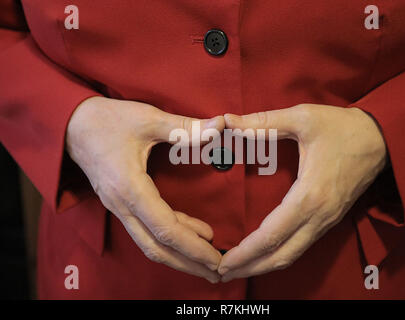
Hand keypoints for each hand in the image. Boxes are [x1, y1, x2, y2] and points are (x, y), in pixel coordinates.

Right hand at [66, 96, 223, 282]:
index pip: (166, 229)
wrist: (71, 124)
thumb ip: (185, 127)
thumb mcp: (148, 118)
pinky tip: (193, 234)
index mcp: (130, 188)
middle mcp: (122, 205)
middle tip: (219, 272)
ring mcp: (119, 207)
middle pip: (157, 248)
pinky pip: (146, 230)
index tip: (217, 259)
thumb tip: (220, 125)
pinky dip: (170, 238)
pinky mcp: (121, 204)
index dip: (193, 246)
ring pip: (150, 244)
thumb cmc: (107, 120)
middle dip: (189, 263)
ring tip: (208, 261)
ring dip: (179, 256)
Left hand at [218, 104, 386, 280]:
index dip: (246, 251)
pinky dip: (280, 256)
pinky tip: (264, 254)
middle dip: (250, 267)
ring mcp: (326, 221)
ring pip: (293, 254)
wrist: (381, 138)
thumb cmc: (342, 128)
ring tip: (238, 268)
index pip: (272, 235)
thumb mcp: (302, 118)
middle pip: (281, 255)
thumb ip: (263, 122)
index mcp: (310, 195)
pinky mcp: (329, 220)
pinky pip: (302, 246)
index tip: (223, 261)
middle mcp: (319, 216)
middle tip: (222, 272)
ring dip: (264, 265)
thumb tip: (228, 121)